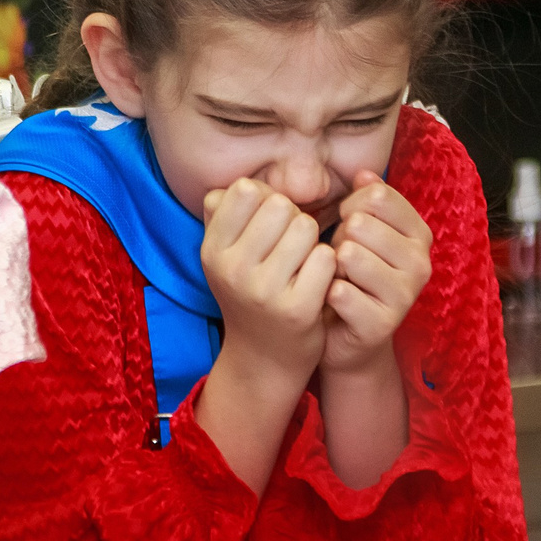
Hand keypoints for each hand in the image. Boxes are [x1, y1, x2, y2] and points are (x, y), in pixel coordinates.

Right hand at [200, 177, 337, 385]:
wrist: (263, 358)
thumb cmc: (249, 291)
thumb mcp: (224, 254)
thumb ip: (225, 211)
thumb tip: (244, 183)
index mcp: (211, 250)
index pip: (247, 190)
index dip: (266, 199)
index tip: (268, 225)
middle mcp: (232, 270)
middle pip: (281, 205)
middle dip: (293, 218)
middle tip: (289, 247)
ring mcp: (264, 292)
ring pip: (306, 227)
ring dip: (312, 241)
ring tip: (302, 264)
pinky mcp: (298, 310)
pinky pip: (327, 257)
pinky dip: (328, 264)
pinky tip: (317, 281)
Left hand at [321, 171, 432, 375]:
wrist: (346, 336)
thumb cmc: (353, 275)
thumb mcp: (362, 232)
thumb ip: (367, 200)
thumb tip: (364, 174)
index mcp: (420, 235)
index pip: (377, 196)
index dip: (350, 208)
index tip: (348, 228)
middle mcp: (421, 263)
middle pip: (361, 223)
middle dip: (339, 239)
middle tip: (342, 263)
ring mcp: (405, 296)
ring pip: (350, 255)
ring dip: (332, 267)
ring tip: (338, 280)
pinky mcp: (382, 325)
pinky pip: (340, 292)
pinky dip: (327, 295)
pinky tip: (334, 304)